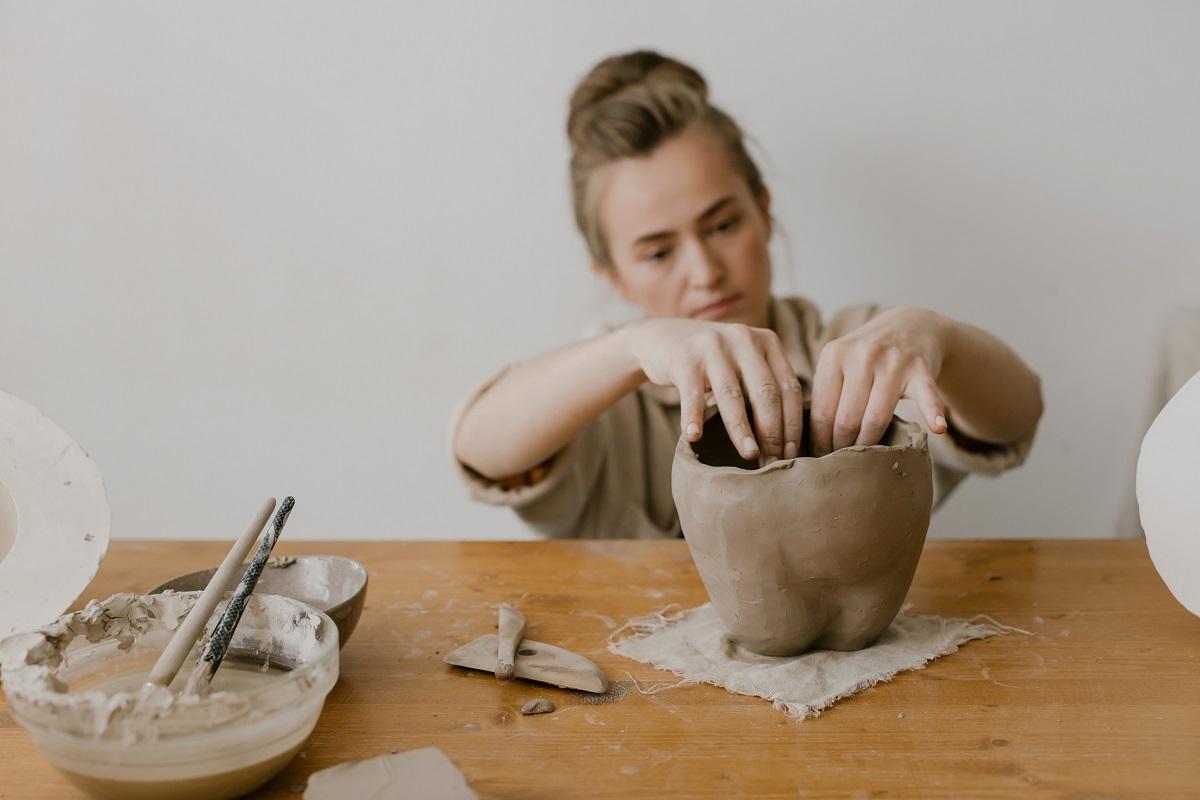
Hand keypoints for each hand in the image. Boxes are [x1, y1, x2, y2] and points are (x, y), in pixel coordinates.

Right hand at [621, 318, 803, 463]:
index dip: (794, 423)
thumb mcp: (745, 364)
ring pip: (732, 395)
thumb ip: (766, 386)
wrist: (663, 338)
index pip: (789, 387)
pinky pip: (691, 394)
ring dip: (742, 429)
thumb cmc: (714, 363)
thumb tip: (790, 442)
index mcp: (767, 342)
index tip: (792, 454)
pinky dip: (693, 417)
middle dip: (772, 432)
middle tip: (773, 462)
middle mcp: (744, 339)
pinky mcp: (684, 358)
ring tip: (749, 455)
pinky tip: (694, 437)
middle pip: (766, 392)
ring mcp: (712, 346)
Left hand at [810, 306, 949, 455]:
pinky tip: (938, 428)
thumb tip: (804, 438)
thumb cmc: (867, 355)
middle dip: (842, 447)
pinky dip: (933, 412)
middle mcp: (862, 356)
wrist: (910, 326)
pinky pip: (927, 396)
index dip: (820, 440)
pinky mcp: (921, 370)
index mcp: (834, 355)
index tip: (819, 457)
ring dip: (869, 445)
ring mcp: (893, 362)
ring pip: (876, 418)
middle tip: (841, 464)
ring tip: (865, 460)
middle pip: (847, 420)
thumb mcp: (839, 361)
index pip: (822, 412)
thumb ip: (824, 391)